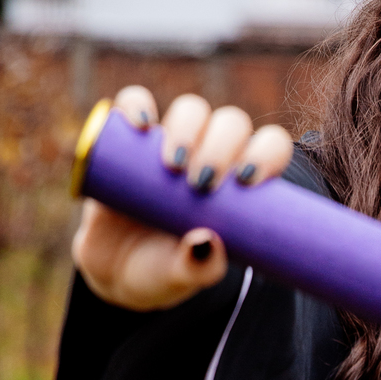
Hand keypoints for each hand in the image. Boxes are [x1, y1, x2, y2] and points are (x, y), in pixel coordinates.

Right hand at [72, 85, 292, 309]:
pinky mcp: (128, 138)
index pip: (269, 148)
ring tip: (171, 167)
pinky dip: (137, 104)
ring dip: (187, 128)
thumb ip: (200, 269)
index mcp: (240, 184)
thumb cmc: (162, 272)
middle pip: (231, 124)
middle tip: (200, 185)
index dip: (266, 153)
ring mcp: (170, 142)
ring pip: (191, 109)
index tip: (246, 181)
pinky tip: (139, 125)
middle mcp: (210, 154)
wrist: (111, 271)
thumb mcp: (182, 278)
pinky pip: (135, 102)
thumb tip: (208, 241)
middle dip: (221, 146)